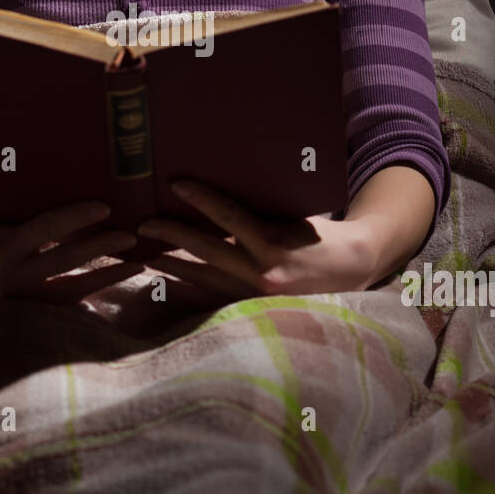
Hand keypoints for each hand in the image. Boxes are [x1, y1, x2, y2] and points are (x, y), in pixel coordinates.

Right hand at [0, 201, 141, 303]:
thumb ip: (21, 209)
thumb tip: (63, 184)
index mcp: (0, 245)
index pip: (46, 228)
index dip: (76, 217)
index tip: (104, 207)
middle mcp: (10, 274)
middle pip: (65, 261)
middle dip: (101, 248)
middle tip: (131, 236)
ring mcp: (17, 297)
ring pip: (70, 289)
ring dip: (106, 276)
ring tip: (136, 264)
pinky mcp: (22, 310)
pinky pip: (61, 305)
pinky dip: (87, 297)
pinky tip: (110, 289)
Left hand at [137, 180, 376, 298]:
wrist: (352, 270)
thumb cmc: (321, 234)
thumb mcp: (295, 214)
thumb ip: (261, 209)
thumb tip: (221, 191)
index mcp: (276, 243)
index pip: (230, 217)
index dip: (201, 199)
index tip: (175, 184)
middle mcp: (263, 273)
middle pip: (207, 251)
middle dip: (171, 235)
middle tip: (142, 224)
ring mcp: (256, 296)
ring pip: (203, 279)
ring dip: (171, 266)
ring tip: (143, 253)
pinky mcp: (253, 309)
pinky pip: (211, 300)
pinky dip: (187, 290)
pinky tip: (164, 283)